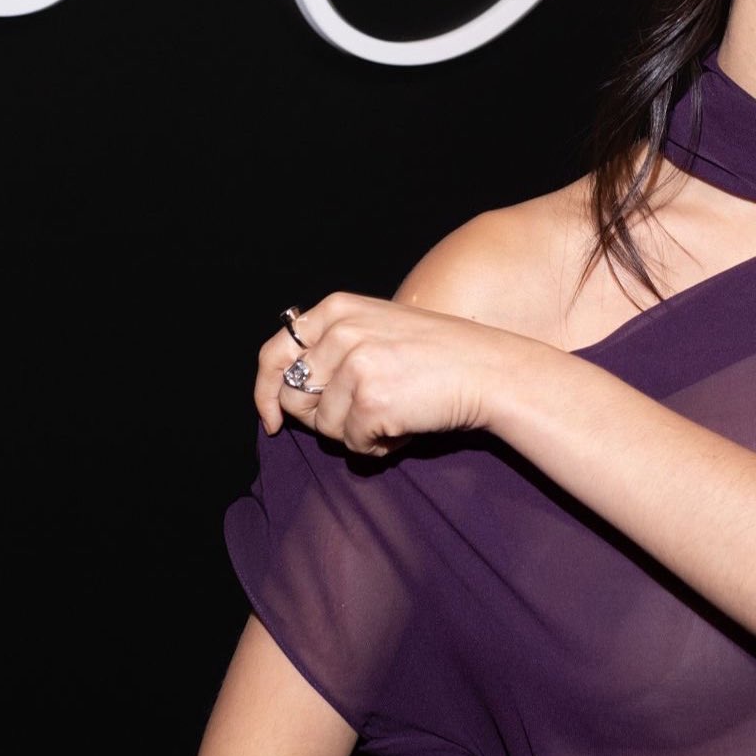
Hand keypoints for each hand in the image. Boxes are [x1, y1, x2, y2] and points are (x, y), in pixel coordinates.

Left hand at [253, 292, 543, 454]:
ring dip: (354, 433)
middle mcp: (341, 332)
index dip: (265, 391)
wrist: (489, 370)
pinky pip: (352, 444)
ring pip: (322, 427)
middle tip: (362, 413)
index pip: (274, 353)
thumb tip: (285, 390)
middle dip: (320, 418)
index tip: (271, 418)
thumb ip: (334, 344)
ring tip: (393, 414)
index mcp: (337, 309)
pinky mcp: (370, 402)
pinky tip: (404, 426)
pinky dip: (376, 446)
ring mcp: (354, 366)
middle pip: (293, 397)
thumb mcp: (378, 326)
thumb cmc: (438, 354)